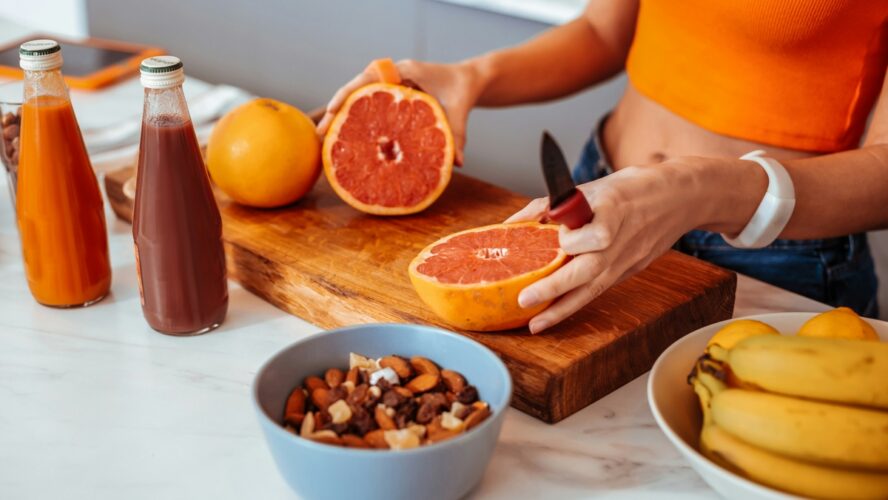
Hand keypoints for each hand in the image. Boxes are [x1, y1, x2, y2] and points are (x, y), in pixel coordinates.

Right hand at [317, 59, 482, 165]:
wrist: (467, 81)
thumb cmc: (462, 90)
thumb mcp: (460, 111)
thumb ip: (457, 135)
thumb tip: (457, 163)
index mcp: (406, 70)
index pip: (370, 76)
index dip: (349, 92)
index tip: (332, 108)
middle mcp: (393, 77)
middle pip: (357, 90)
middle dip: (337, 110)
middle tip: (319, 134)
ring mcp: (389, 88)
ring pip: (359, 100)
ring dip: (343, 118)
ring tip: (324, 141)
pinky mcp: (390, 100)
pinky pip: (370, 109)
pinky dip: (357, 123)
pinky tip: (347, 143)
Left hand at [506, 160, 730, 333]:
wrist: (677, 199)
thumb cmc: (629, 188)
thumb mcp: (590, 187)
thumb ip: (549, 205)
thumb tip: (511, 224)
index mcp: (614, 211)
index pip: (596, 234)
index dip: (575, 238)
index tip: (559, 236)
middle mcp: (621, 241)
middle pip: (589, 270)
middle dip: (554, 287)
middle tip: (524, 299)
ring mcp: (626, 260)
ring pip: (593, 289)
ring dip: (562, 309)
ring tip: (535, 325)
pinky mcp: (628, 272)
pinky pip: (598, 291)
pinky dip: (574, 304)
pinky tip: (553, 315)